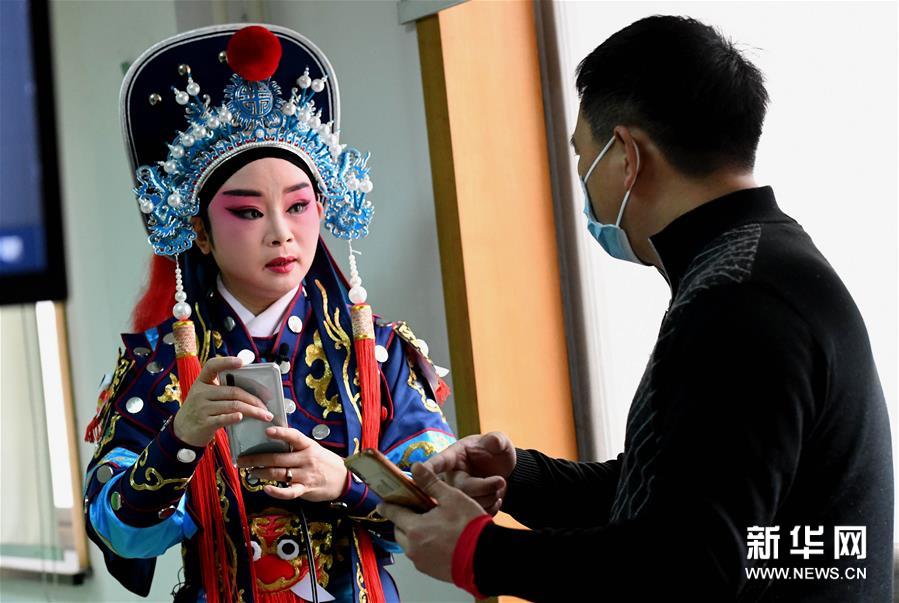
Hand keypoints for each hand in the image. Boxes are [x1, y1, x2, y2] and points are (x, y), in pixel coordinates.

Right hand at [173, 356, 272, 446]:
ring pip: (233, 406)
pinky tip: (243, 417)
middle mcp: (200, 393)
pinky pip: (223, 419)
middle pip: (233, 392)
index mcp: (201, 382)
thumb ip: (221, 390)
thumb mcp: (205, 396)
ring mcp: (201, 408)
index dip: (227, 362)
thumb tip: (252, 388)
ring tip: (265, 416)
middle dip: (253, 399)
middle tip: (266, 406)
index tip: (242, 362)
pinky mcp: (204, 423)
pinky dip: (234, 417)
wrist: (182, 432)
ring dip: (252, 411)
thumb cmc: (200, 411)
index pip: (212, 366)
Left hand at [236, 426, 348, 501]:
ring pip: (279, 473)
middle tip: (242, 459)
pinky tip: (266, 489)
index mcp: (308, 446)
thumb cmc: (325, 462)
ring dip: (261, 473)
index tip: (266, 431)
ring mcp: (306, 475)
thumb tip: (272, 439)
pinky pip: (289, 492)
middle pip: (278, 458)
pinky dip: (277, 491)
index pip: (294, 436)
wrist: (344, 479)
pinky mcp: (305, 489)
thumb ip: (296, 446)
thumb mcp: (314, 448)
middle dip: (256, 458)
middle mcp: (306, 459)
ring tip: (250, 471)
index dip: (281, 433)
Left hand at [378, 463, 485, 582]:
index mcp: (413, 528)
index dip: (387, 505)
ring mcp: (421, 562)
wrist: (485, 558)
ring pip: (408, 544)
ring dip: (413, 534)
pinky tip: (437, 539)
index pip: (393, 513)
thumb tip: (415, 466)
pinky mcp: (430, 571)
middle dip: (403, 520)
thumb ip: (430, 482)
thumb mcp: (451, 497)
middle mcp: (412, 547)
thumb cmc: (468, 525)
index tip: (382, 502)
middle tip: (414, 510)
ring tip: (429, 524)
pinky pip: (419, 555)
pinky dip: (423, 546)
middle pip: (399, 530)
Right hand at [424, 432, 515, 513]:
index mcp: (454, 457)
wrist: (506, 472)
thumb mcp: (498, 442)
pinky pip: (476, 513)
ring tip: (499, 486)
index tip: (417, 468)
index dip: (429, 466)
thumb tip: (494, 441)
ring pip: (468, 504)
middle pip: (459, 489)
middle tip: (501, 480)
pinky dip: (492, 507)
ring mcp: (458, 494)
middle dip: (484, 487)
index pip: (439, 461)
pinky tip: (497, 497)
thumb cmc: (496, 452)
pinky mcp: (465, 508)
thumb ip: (496, 440)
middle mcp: (452, 477)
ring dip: (490, 497)